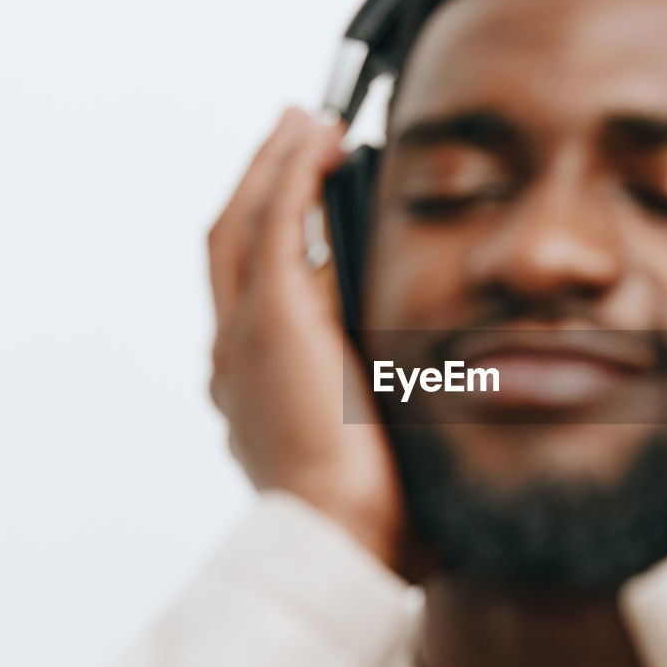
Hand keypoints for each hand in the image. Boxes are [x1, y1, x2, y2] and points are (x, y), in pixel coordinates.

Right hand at [207, 108, 406, 568]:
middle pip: (233, 246)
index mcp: (255, 388)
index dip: (270, 240)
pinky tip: (318, 137)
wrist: (344, 541)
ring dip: (273, 166)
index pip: (254, 293)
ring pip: (245, 223)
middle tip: (290, 141)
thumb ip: (384, 404)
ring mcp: (243, 335)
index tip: (302, 202)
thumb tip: (434, 383)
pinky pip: (275, 219)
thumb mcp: (375, 448)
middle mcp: (233, 357)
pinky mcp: (271, 316)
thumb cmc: (370, 517)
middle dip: (258, 186)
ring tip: (303, 124)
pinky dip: (292, 171)